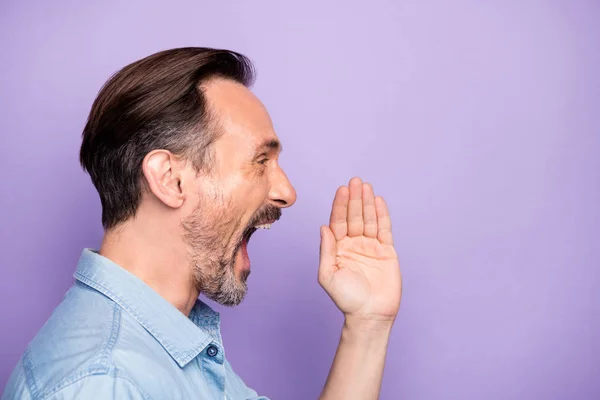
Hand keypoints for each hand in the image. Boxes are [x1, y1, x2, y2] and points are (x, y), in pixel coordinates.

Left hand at [319, 177, 401, 323]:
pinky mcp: (386, 252)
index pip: (339, 221)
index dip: (340, 205)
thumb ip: (326, 250)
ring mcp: (371, 247)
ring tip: (366, 186)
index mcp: (339, 248)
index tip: (342, 189)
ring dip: (367, 203)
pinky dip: (382, 215)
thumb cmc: (347, 299)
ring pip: (369, 219)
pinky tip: (379, 201)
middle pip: (354, 216)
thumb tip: (323, 227)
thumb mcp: (328, 274)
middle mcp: (354, 244)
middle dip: (354, 199)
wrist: (370, 315)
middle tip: (355, 181)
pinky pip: (384, 229)